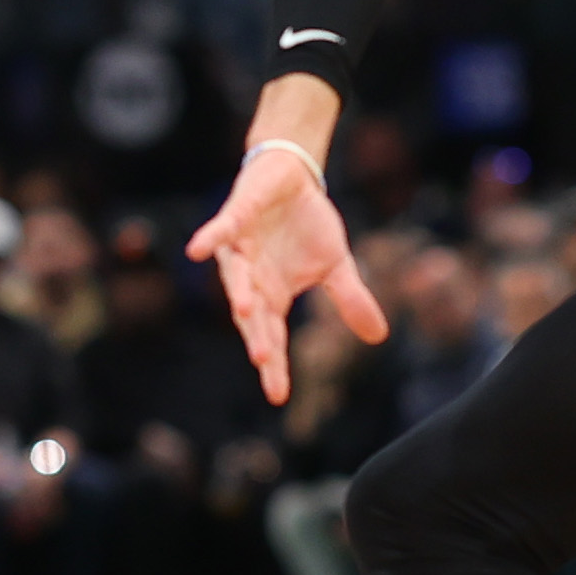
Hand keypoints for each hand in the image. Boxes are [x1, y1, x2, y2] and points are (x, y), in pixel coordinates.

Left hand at [185, 147, 389, 404]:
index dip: (274, 366)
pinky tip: (196, 250)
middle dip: (257, 336)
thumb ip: (350, 300)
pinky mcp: (236, 216)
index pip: (272, 337)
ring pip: (237, 275)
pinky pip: (223, 229)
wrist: (293, 178)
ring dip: (239, 290)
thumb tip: (379, 337)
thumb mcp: (337, 265)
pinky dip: (211, 238)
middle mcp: (250, 277)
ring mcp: (240, 248)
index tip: (278, 397)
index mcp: (271, 295)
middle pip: (252, 314)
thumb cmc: (307, 226)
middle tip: (263, 362)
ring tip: (245, 309)